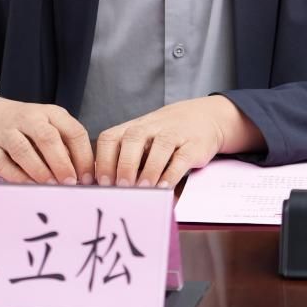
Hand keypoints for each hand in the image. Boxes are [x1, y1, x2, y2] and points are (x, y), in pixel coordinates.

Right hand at [0, 94, 94, 184]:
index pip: (73, 131)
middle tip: (70, 183)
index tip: (88, 177)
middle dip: (61, 162)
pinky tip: (30, 187)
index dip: (83, 156)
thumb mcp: (49, 126)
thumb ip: (66, 146)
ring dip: (40, 170)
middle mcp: (28, 119)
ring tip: (51, 187)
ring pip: (23, 150)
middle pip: (48, 137)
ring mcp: (6, 132)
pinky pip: (4, 164)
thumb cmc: (27, 127)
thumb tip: (83, 177)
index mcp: (50, 113)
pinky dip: (18, 177)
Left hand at [94, 96, 263, 188]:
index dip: (104, 159)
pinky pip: (182, 158)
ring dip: (149, 169)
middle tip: (121, 187)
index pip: (111, 138)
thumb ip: (126, 158)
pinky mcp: (194, 145)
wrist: (205, 117)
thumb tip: (106, 188)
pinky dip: (172, 173)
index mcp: (133, 128)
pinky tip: (165, 187)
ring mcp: (174, 134)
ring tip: (143, 189)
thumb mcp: (144, 141)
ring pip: (160, 146)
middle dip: (125, 164)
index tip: (101, 182)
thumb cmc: (165, 136)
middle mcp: (151, 127)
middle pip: (133, 138)